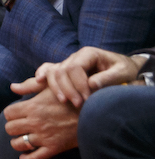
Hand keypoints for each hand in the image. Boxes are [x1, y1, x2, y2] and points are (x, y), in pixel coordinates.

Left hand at [4, 87, 79, 158]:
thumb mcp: (50, 88)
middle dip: (12, 128)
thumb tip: (13, 87)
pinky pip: (34, 158)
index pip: (8, 113)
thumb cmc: (70, 97)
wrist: (93, 113)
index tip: (16, 115)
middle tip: (19, 127)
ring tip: (21, 140)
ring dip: (17, 142)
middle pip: (10, 129)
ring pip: (18, 144)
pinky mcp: (54, 147)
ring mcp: (44, 136)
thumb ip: (30, 86)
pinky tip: (24, 157)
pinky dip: (26, 158)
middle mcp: (36, 122)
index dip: (10, 115)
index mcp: (33, 106)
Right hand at [12, 46, 142, 107]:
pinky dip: (40, 77)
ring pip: (52, 72)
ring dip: (55, 88)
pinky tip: (32, 83)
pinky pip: (47, 71)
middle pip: (60, 70)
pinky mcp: (65, 72)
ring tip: (63, 101)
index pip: (74, 67)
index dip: (78, 84)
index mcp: (88, 54)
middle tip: (77, 104)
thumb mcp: (123, 73)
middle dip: (66, 88)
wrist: (125, 68)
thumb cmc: (125, 71)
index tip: (86, 99)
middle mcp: (75, 57)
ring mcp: (68, 63)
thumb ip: (109, 78)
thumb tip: (91, 85)